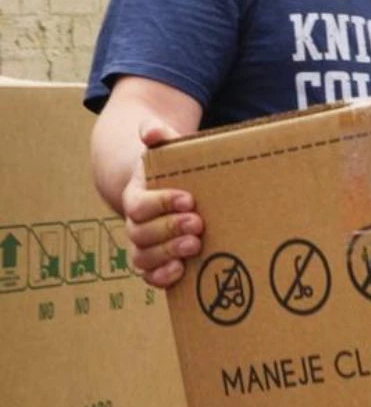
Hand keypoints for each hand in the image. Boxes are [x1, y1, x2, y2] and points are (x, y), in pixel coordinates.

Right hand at [122, 119, 202, 288]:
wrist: (167, 186)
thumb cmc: (170, 166)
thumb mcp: (166, 146)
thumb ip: (158, 133)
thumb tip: (150, 130)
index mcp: (136, 196)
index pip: (139, 204)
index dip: (161, 203)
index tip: (188, 199)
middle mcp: (136, 223)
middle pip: (141, 233)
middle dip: (170, 229)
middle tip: (198, 223)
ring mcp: (144, 244)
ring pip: (144, 257)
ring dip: (168, 254)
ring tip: (195, 245)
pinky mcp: (156, 260)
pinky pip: (149, 275)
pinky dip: (160, 277)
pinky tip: (180, 271)